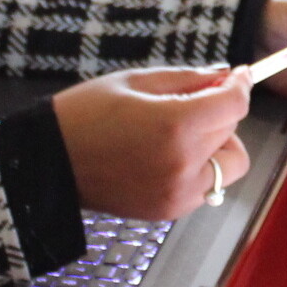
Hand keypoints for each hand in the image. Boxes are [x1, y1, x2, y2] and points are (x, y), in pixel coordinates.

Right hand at [52, 66, 254, 219]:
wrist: (48, 162)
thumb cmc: (84, 114)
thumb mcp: (136, 81)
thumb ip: (189, 78)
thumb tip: (226, 75)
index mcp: (175, 125)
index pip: (235, 105)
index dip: (239, 86)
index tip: (237, 76)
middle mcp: (184, 163)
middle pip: (232, 132)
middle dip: (220, 113)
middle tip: (191, 103)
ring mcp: (178, 193)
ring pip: (228, 165)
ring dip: (215, 145)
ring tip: (179, 134)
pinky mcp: (169, 211)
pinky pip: (206, 186)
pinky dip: (199, 169)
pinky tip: (165, 156)